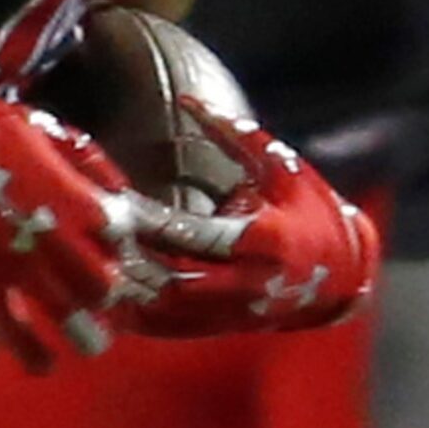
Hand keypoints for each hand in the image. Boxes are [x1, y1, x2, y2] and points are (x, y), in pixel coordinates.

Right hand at [0, 51, 161, 368]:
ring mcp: (15, 263)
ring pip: (66, 315)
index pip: (117, 240)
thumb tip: (124, 195)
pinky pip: (12, 329)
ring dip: (86, 333)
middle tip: (109, 299)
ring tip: (93, 340)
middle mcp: (50, 237)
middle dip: (110, 295)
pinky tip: (45, 364)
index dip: (123, 252)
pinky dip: (32, 352)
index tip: (120, 255)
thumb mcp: (52, 133)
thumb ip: (92, 165)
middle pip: (100, 285)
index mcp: (71, 198)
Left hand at [107, 101, 377, 337]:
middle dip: (128, 258)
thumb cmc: (311, 208)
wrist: (344, 275)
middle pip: (171, 278)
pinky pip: (169, 327)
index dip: (148, 221)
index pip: (193, 234)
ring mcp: (234, 312)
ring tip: (84, 261)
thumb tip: (186, 99)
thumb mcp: (279, 165)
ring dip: (125, 289)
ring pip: (165, 310)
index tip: (109, 199)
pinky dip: (134, 312)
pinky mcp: (223, 328)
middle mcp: (248, 284)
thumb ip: (231, 133)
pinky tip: (101, 291)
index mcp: (264, 240)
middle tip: (84, 233)